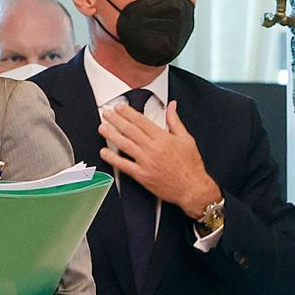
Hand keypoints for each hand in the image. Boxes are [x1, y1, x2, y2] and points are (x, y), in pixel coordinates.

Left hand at [99, 99, 221, 216]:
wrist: (192, 188)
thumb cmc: (190, 166)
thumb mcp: (187, 139)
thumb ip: (175, 121)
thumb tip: (172, 106)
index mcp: (163, 138)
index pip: (141, 121)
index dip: (128, 112)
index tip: (119, 107)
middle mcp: (153, 149)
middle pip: (130, 130)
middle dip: (116, 120)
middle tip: (107, 114)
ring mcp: (146, 162)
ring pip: (124, 145)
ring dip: (111, 135)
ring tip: (102, 128)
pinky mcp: (142, 176)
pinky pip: (124, 165)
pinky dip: (112, 158)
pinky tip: (104, 152)